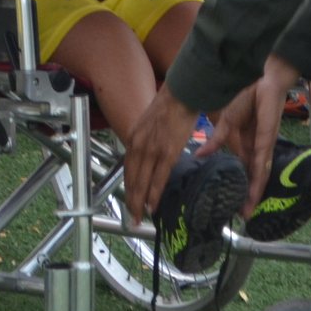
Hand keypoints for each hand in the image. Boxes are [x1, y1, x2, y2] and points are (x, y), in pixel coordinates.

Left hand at [122, 88, 206, 225]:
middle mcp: (138, 145)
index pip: (128, 169)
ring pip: (142, 182)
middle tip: (132, 218)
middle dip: (131, 201)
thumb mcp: (150, 123)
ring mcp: (152, 150)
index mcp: (134, 138)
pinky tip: (152, 206)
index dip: (128, 187)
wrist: (182, 92)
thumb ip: (148, 139)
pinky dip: (154, 194)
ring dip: (140, 202)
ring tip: (140, 217)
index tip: (129, 200)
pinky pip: (158, 179)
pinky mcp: (167, 152)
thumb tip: (152, 154)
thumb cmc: (171, 105)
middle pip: (132, 179)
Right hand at [203, 55, 303, 216]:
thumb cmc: (245, 97)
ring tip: (248, 212)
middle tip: (243, 216)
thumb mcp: (226, 122)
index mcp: (244, 145)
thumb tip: (199, 155)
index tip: (234, 205)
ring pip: (259, 176)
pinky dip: (258, 180)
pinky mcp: (267, 141)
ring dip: (254, 194)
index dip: (239, 187)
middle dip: (247, 197)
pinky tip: (255, 193)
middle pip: (252, 178)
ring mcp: (262, 147)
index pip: (242, 171)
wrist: (262, 79)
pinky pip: (262, 163)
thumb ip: (216, 140)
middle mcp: (255, 150)